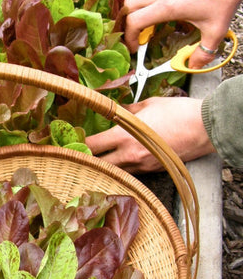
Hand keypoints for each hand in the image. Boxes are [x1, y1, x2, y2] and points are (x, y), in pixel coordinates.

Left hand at [86, 97, 215, 172]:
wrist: (205, 128)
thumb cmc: (178, 112)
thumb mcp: (148, 105)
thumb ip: (128, 111)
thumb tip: (117, 112)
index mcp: (125, 137)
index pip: (93, 145)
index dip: (79, 145)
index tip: (72, 143)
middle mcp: (130, 156)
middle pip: (99, 165)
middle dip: (88, 161)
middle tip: (81, 155)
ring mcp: (142, 167)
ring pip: (114, 172)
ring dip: (106, 167)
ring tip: (100, 159)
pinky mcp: (153, 171)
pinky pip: (131, 173)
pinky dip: (124, 169)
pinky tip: (123, 162)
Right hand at [124, 0, 242, 68]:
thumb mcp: (215, 30)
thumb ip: (203, 52)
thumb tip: (194, 66)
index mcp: (167, 7)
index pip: (134, 22)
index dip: (129, 37)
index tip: (134, 46)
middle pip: (130, 6)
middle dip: (129, 23)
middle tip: (137, 35)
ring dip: (135, 4)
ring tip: (142, 16)